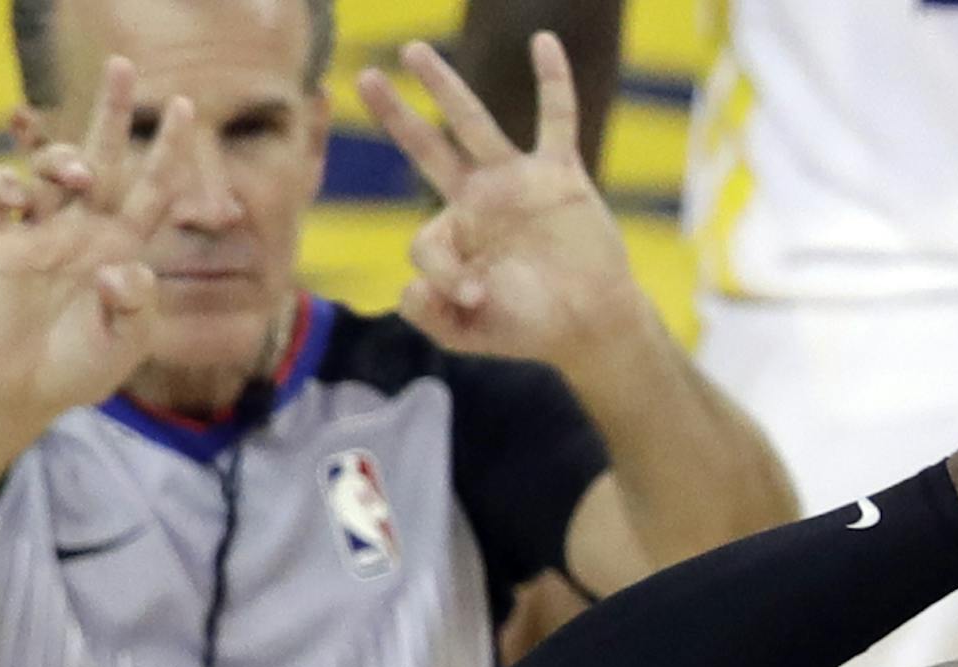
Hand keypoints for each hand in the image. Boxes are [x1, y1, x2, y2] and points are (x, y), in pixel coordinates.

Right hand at [0, 58, 193, 430]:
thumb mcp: (125, 344)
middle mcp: (84, 228)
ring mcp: (39, 231)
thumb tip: (118, 271)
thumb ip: (134, 307)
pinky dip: (5, 183)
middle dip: (112, 112)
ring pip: (49, 169)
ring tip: (75, 175)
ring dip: (62, 157)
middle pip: (102, 157)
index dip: (170, 150)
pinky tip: (17, 195)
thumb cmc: (83, 364)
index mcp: (125, 246)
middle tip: (123, 65)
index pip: (154, 188)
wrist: (26, 389)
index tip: (188, 107)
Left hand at [359, 34, 641, 366]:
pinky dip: (554, 82)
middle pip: (427, 149)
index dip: (441, 271)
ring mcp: (518, 182)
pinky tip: (543, 42)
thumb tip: (408, 288)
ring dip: (444, 87)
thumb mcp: (469, 333)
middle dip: (396, 116)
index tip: (472, 296)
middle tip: (366, 78)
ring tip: (414, 52)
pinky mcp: (560, 175)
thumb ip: (431, 317)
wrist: (591, 325)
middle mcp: (479, 200)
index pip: (424, 241)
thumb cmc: (530, 329)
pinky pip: (557, 120)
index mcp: (453, 236)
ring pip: (474, 124)